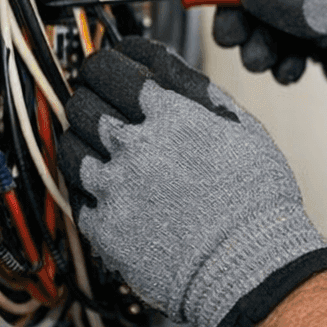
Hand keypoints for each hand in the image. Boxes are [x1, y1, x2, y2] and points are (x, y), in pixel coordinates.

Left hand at [58, 37, 326, 326]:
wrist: (250, 265)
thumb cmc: (257, 202)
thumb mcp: (244, 129)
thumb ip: (200, 93)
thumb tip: (170, 68)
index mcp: (171, 114)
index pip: (116, 66)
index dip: (110, 61)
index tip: (111, 65)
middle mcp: (135, 143)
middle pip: (83, 100)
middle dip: (88, 95)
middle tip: (98, 101)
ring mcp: (114, 185)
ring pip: (68, 144)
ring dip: (80, 138)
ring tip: (98, 145)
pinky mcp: (103, 225)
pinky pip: (76, 194)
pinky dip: (87, 185)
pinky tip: (107, 186)